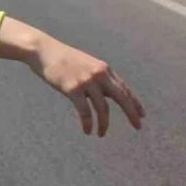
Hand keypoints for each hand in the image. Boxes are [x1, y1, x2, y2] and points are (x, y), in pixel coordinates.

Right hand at [0, 17, 144, 136]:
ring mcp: (87, 81)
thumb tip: (106, 94)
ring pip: (103, 108)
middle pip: (122, 97)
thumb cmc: (63, 59)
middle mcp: (99, 74)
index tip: (141, 116)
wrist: (44, 51)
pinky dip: (88, 123)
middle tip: (138, 127)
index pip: (124, 88)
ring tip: (101, 134)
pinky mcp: (73, 88)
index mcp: (104, 69)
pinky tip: (87, 131)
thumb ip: (98, 78)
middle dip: (131, 114)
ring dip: (104, 124)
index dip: (135, 103)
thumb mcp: (86, 65)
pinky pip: (85, 111)